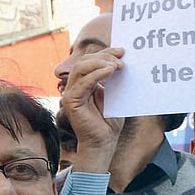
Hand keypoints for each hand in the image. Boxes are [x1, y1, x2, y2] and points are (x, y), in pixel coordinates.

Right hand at [59, 47, 125, 169]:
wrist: (104, 143)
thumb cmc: (109, 122)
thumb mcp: (114, 95)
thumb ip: (112, 80)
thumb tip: (120, 61)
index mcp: (84, 83)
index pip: (91, 61)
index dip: (106, 53)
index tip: (123, 51)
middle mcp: (75, 86)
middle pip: (84, 61)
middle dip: (104, 56)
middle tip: (122, 59)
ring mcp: (70, 93)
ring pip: (81, 68)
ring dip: (100, 63)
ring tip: (117, 66)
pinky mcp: (71, 102)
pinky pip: (83, 83)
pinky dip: (96, 74)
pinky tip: (110, 71)